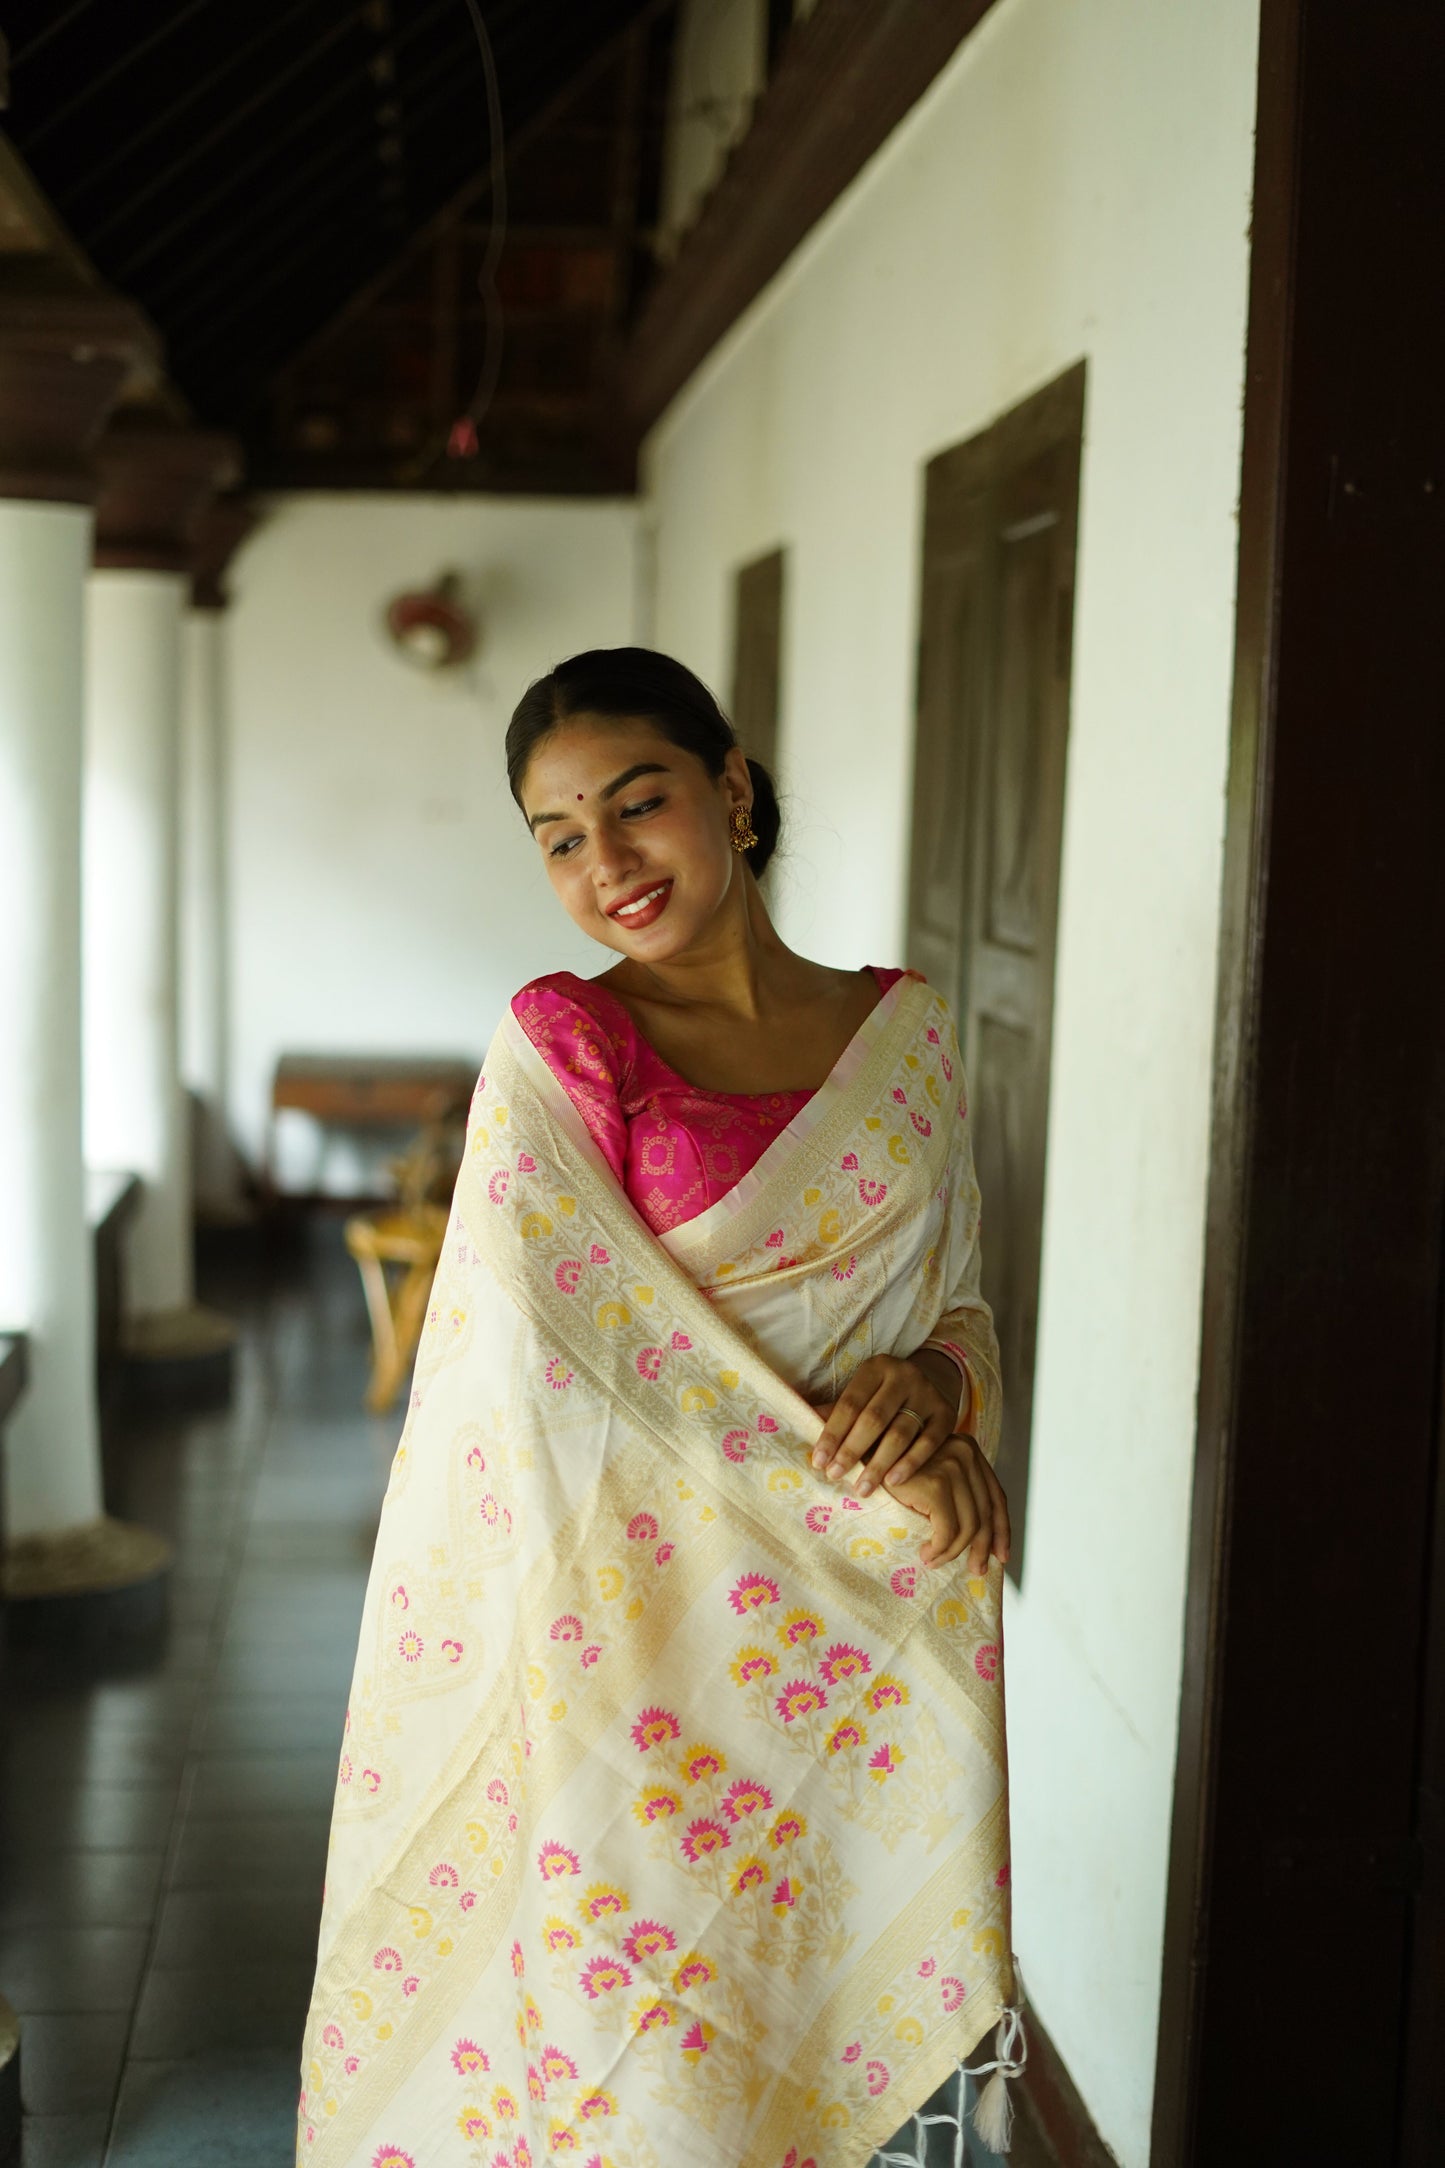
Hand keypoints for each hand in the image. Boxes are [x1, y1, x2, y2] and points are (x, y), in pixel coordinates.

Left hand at [810, 1351, 962, 1497]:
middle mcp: (904, 1375)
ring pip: (900, 1433)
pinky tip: (893, 1482)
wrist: (930, 1384)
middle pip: (874, 1418)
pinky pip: (928, 1443)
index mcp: (876, 1368)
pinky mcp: (947, 1414)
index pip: (849, 1403)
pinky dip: (910, 1464)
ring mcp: (928, 1394)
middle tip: (836, 1476)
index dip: (832, 1434)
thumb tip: (800, 1428)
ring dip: (879, 1464)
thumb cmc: (883, 1396)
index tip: (819, 1461)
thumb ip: (837, 1413)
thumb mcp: (861, 1395)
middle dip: (852, 1450)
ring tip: (862, 1488)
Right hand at [887, 1433, 1010, 1572]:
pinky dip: (940, 1549)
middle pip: (985, 1513)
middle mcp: (966, 1454)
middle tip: (976, 1570)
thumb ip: (956, 1491)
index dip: (1002, 1529)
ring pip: (968, 1526)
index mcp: (969, 1450)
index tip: (1001, 1555)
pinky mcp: (936, 1484)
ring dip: (952, 1551)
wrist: (857, 1455)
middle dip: (982, 1547)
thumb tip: (983, 1536)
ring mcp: (952, 1467)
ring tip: (935, 1561)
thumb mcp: (931, 1474)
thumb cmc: (890, 1468)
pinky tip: (926, 1555)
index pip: (995, 1496)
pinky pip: (948, 1530)